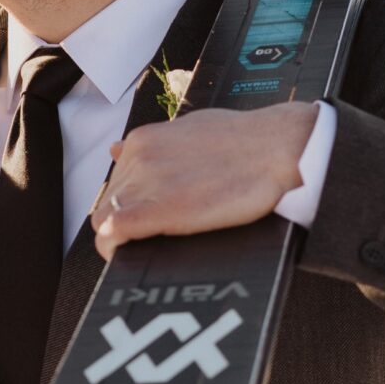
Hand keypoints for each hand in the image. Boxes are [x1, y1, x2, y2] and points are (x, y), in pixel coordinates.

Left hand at [91, 104, 316, 257]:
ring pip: (105, 220)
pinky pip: (115, 232)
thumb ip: (155, 143)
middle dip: (121, 222)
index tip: (138, 218)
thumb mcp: (191, 128)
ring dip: (118, 238)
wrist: (279, 147)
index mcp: (143, 140)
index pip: (114, 182)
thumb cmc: (245, 140)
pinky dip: (114, 246)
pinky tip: (126, 255)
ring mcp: (147, 183)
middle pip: (108, 202)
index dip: (123, 204)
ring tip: (142, 250)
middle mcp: (137, 158)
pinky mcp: (162, 209)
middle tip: (147, 238)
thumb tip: (119, 148)